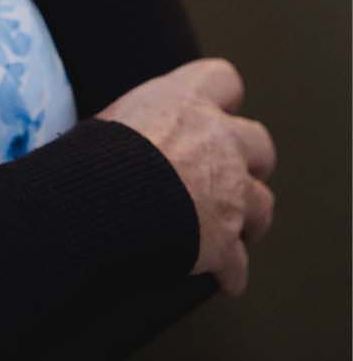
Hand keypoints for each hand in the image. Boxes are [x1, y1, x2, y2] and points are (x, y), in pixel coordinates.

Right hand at [97, 57, 275, 296]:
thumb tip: (122, 136)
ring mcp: (230, 191)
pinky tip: (223, 280)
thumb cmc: (97, 154)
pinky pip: (237, 264)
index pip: (222, 79)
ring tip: (235, 229)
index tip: (213, 110)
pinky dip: (231, 273)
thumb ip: (134, 124)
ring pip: (263, 204)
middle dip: (248, 161)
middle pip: (259, 143)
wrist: (112, 196)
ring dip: (249, 217)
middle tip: (230, 174)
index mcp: (186, 102)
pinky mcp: (226, 239)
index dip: (221, 96)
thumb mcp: (109, 120)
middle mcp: (218, 141)